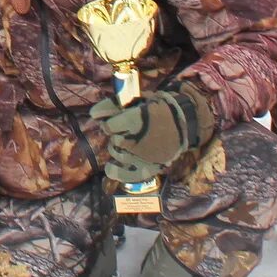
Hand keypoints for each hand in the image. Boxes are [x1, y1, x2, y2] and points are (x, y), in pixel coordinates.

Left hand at [91, 89, 210, 184]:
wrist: (184, 124)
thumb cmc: (158, 110)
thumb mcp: (137, 101)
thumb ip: (113, 106)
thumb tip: (93, 114)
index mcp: (135, 122)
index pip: (108, 127)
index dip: (110, 122)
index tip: (117, 120)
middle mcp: (137, 142)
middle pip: (114, 140)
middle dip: (117, 134)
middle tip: (128, 130)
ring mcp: (142, 158)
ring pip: (116, 154)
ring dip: (118, 148)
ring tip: (130, 142)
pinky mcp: (147, 170)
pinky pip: (123, 175)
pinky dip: (115, 171)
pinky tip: (112, 166)